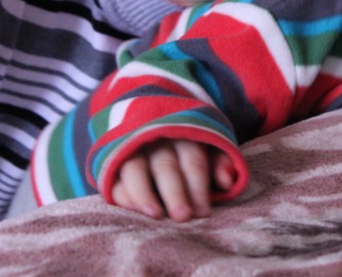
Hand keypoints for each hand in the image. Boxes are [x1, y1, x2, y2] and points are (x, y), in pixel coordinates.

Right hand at [110, 139, 235, 221]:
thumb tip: (226, 183)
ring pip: (134, 169)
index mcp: (186, 135)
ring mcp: (133, 147)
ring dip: (143, 193)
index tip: (203, 213)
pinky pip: (114, 176)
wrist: (156, 124)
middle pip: (166, 166)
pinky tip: (133, 211)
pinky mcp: (114, 159)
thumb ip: (222, 163)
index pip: (193, 162)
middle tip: (183, 218)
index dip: (198, 188)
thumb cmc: (190, 147)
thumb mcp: (211, 148)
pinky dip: (122, 194)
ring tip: (155, 215)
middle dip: (175, 193)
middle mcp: (158, 139)